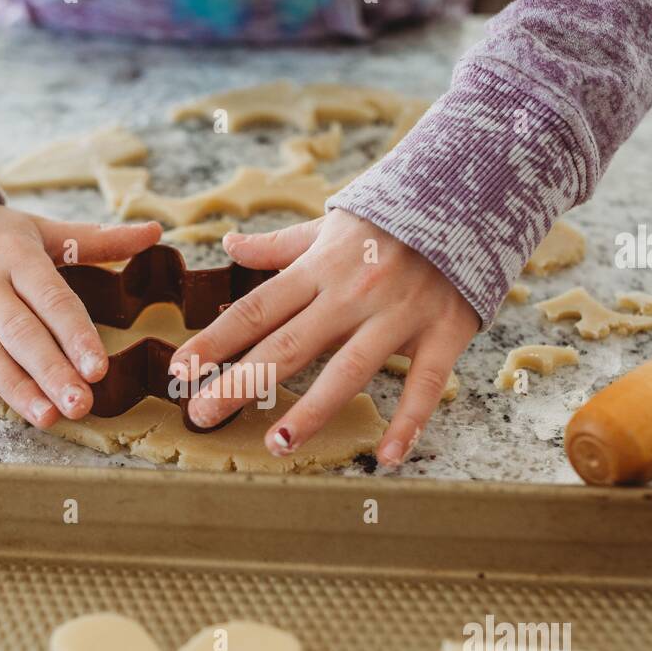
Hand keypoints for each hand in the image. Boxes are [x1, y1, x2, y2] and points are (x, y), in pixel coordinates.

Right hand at [0, 194, 160, 444]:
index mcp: (16, 256)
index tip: (99, 370)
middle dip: (51, 370)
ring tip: (44, 417)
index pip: (52, 299)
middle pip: (19, 330)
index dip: (76, 335)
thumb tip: (156, 233)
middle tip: (81, 406)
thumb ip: (95, 240)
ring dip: (11, 387)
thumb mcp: (36, 228)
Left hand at [170, 209, 479, 465]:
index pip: (255, 310)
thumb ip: (279, 245)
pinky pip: (423, 385)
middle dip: (240, 382)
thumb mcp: (331, 223)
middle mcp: (352, 293)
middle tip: (201, 416)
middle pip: (287, 345)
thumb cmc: (393, 214)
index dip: (214, 341)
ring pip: (347, 371)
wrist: (473, 191)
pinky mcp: (442, 331)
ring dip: (311, 410)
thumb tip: (228, 245)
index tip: (179, 371)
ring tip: (277, 444)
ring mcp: (398, 315)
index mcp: (320, 267)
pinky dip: (408, 422)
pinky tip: (388, 459)